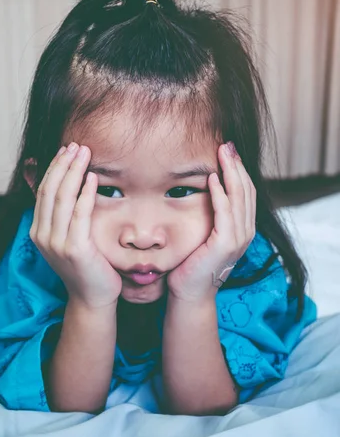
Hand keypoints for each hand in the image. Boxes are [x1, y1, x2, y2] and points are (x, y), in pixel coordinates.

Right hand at [29, 142, 121, 308]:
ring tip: (85, 153)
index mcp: (38, 232)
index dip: (54, 168)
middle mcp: (42, 236)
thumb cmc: (87, 266)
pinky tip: (93, 178)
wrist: (93, 297)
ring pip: (63, 198)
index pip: (43, 192)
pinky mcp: (75, 249)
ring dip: (74, 172)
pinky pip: (80, 214)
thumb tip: (68, 187)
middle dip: (63, 164)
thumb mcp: (68, 239)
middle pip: (50, 190)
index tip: (66, 150)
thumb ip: (64, 217)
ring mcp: (56, 243)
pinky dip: (86, 193)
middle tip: (76, 145)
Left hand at [166, 142, 255, 302]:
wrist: (189, 292)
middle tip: (226, 144)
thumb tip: (205, 192)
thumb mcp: (205, 235)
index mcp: (242, 228)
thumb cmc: (192, 263)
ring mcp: (238, 238)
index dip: (239, 170)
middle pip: (246, 190)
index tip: (228, 151)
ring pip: (239, 198)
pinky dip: (220, 194)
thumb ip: (211, 216)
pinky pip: (225, 213)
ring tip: (222, 153)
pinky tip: (212, 179)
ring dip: (230, 173)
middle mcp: (245, 232)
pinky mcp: (226, 244)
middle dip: (236, 165)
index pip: (246, 192)